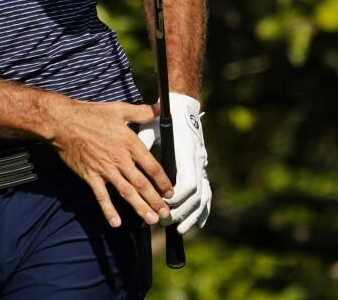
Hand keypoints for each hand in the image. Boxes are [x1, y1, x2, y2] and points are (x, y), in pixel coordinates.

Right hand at [48, 98, 174, 228]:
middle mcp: (120, 159)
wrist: (63, 122)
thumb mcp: (119, 109)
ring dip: (140, 207)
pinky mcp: (91, 176)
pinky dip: (109, 210)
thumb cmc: (90, 114)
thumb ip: (141, 111)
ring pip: (127, 192)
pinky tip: (116, 222)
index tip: (170, 191)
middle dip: (155, 200)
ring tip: (152, 219)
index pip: (151, 166)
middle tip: (166, 213)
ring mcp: (105, 169)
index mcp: (129, 143)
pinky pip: (102, 196)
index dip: (163, 181)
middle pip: (142, 184)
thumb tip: (159, 107)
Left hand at [136, 93, 210, 234]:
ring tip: (177, 228)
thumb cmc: (164, 120)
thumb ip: (144, 144)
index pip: (188, 184)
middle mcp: (198, 162)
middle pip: (195, 195)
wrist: (183, 108)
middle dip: (180, 211)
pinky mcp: (203, 171)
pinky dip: (203, 210)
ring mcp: (203, 167)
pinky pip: (207, 195)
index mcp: (187, 153)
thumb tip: (131, 158)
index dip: (176, 198)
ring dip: (191, 215)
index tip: (162, 206)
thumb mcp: (153, 129)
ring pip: (203, 197)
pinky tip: (197, 223)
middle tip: (163, 221)